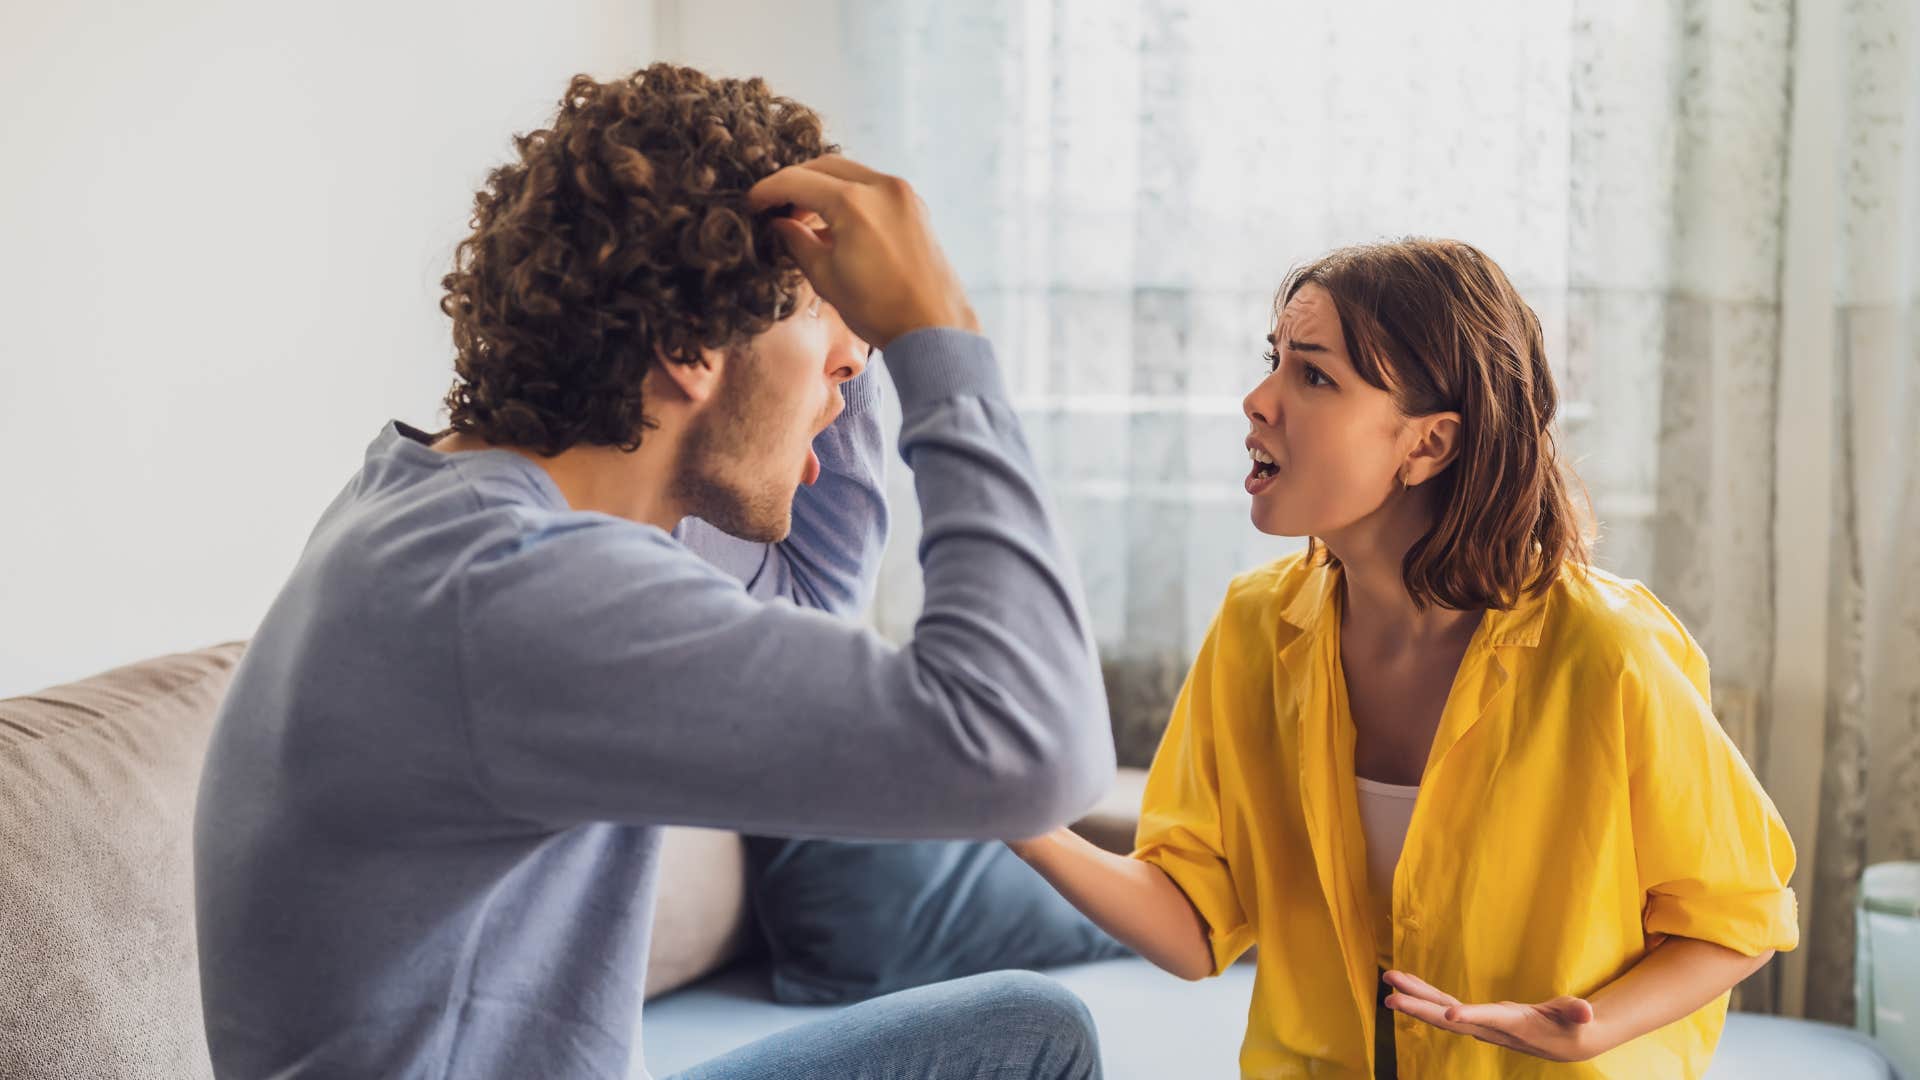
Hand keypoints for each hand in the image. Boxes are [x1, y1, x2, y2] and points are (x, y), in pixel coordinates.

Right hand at [747, 155, 977, 348]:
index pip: (797, 181)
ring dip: (822, 187)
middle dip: (795, 183)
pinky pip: (872, 186)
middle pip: (823, 166)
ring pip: (849, 172)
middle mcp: (881, 187)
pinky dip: (849, 194)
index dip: (767, 191)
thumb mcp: (826, 278)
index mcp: (854, 203)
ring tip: (804, 217)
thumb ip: (796, 243)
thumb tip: (779, 225)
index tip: (752, 204)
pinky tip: (836, 222)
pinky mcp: (915, 205)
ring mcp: (902, 193)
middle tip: (776, 208)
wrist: (935, 327)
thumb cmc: (880, 310)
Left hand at [1382, 970, 1609, 1062]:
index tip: (1448, 1017)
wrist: (1565, 1044)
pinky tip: (1406, 983)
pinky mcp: (1477, 1018)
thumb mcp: (1578, 1018)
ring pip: (1441, 1012)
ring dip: (1414, 998)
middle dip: (1420, 1009)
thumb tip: (1586, 1013)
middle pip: (1450, 1019)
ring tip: (1388, 980)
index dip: (1471, 1018)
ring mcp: (1481, 1024)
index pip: (1490, 1021)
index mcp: (1514, 1025)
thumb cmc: (1573, 1026)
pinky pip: (1444, 1006)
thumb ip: (1577, 1012)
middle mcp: (1491, 1028)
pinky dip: (1425, 994)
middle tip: (1390, 998)